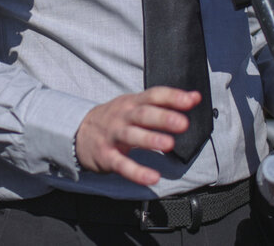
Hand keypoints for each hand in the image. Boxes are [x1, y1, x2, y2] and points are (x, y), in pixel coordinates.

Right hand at [75, 87, 200, 185]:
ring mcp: (113, 136)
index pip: (153, 95)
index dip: (172, 97)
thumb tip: (195, 97)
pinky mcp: (106, 156)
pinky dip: (136, 172)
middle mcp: (122, 117)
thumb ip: (164, 103)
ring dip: (150, 140)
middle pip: (143, 114)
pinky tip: (152, 178)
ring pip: (131, 136)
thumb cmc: (116, 119)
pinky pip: (122, 164)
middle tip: (182, 123)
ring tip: (169, 145)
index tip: (191, 100)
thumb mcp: (135, 106)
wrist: (78, 133)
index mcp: (132, 103)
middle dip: (163, 118)